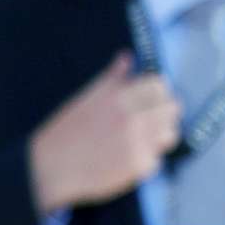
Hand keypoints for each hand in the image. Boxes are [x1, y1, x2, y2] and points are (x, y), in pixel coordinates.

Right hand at [27, 52, 180, 212]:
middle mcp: (132, 117)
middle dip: (164, 111)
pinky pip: (158, 157)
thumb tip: (128, 57)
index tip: (151, 97)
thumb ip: (113, 78)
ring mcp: (139, 142)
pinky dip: (146, 158)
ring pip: (172, 133)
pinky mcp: (140, 165)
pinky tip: (127, 157)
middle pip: (174, 107)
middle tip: (151, 118)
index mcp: (118, 96)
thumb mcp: (87, 98)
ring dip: (160, 135)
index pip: (160, 84)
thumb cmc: (66, 131)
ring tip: (142, 138)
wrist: (51, 168)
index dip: (157, 90)